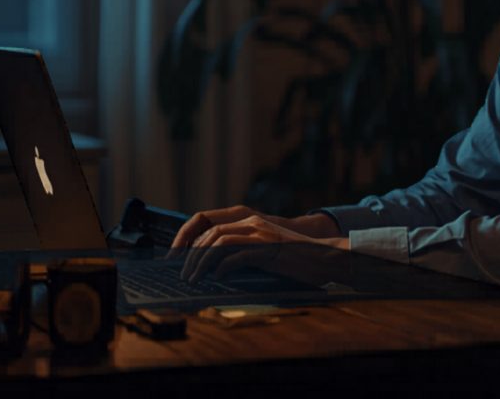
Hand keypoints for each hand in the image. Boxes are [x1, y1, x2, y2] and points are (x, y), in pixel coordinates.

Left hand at [180, 213, 348, 281]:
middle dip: (190, 255)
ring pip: (219, 243)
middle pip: (209, 233)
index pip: (206, 220)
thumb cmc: (293, 258)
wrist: (323, 257)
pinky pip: (238, 255)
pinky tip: (218, 278)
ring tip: (195, 279)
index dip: (186, 236)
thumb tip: (212, 267)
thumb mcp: (262, 250)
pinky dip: (224, 267)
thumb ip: (241, 250)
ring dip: (202, 262)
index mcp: (248, 220)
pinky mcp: (269, 248)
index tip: (176, 256)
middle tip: (183, 274)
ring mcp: (260, 234)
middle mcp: (252, 222)